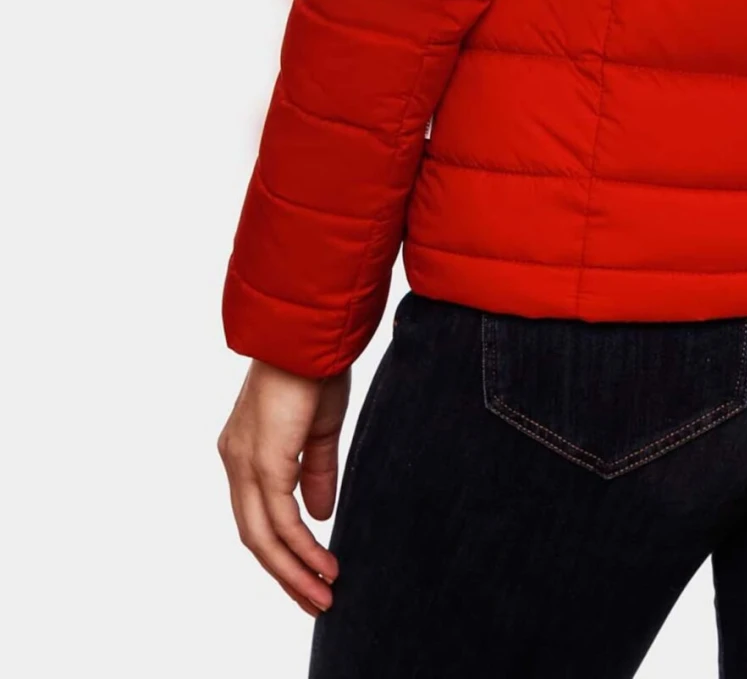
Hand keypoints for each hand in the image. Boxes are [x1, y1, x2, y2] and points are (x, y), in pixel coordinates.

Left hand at [219, 360, 349, 615]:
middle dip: (284, 573)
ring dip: (292, 571)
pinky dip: (300, 548)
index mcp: (245, 452)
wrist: (310, 331)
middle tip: (313, 601)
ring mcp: (245, 462)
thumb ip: (315, 472)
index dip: (281, 550)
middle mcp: (236, 461)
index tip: (309, 575)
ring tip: (322, 595)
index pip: (256, 516)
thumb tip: (319, 516)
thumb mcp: (319, 429)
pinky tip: (323, 564)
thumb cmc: (315, 367)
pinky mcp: (263, 462)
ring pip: (261, 536)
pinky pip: (280, 520)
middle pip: (253, 536)